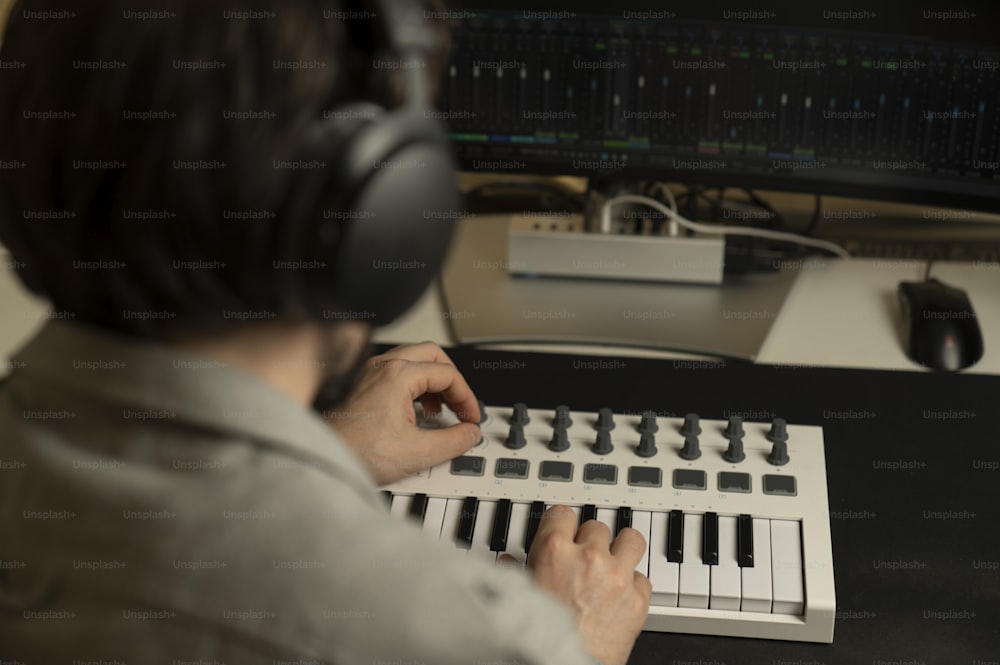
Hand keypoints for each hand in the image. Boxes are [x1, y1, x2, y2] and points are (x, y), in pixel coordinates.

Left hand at [325, 342, 481, 483]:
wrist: (324, 458)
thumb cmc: (356, 451)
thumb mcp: (418, 452)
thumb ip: (453, 441)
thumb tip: (470, 434)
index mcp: (398, 375)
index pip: (448, 375)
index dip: (466, 397)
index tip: (470, 418)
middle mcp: (383, 366)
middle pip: (433, 355)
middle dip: (453, 381)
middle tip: (461, 404)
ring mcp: (371, 372)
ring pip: (415, 359)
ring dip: (434, 381)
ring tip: (442, 408)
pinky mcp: (364, 383)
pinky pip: (399, 370)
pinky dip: (416, 385)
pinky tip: (418, 409)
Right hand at [525, 506, 650, 664]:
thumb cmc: (538, 637)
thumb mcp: (520, 594)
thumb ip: (516, 571)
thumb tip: (509, 561)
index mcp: (554, 550)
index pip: (563, 513)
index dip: (562, 524)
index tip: (564, 530)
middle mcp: (589, 557)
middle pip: (597, 526)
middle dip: (591, 541)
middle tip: (585, 558)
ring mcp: (617, 578)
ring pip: (632, 540)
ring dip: (622, 550)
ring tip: (615, 562)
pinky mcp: (638, 601)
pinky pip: (643, 579)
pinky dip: (633, 587)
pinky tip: (620, 597)